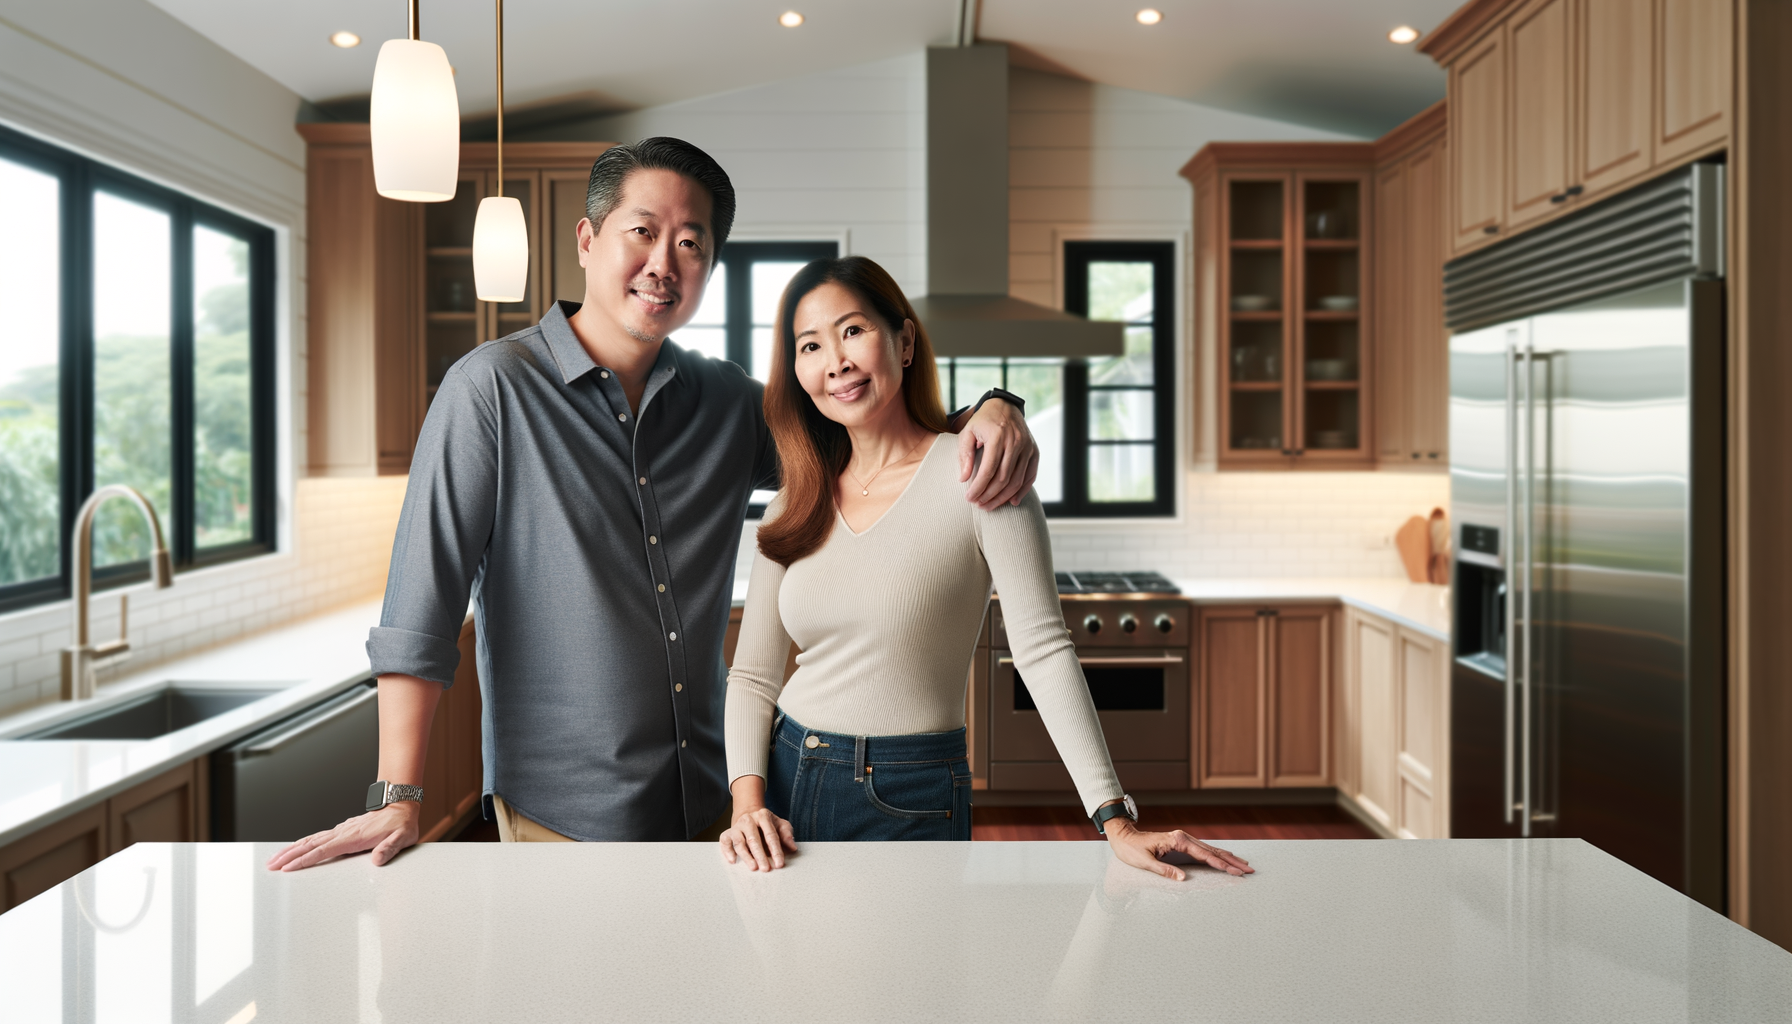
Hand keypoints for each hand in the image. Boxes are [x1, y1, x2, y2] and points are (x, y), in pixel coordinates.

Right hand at [265, 802, 421, 871]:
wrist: (401, 806)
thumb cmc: (401, 824)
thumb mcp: (402, 838)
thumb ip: (390, 849)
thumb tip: (378, 860)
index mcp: (354, 837)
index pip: (324, 851)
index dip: (305, 860)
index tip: (289, 868)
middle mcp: (343, 832)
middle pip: (310, 845)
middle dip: (289, 856)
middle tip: (271, 866)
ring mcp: (341, 830)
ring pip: (310, 840)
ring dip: (291, 849)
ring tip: (275, 859)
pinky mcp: (341, 830)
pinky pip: (317, 838)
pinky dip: (302, 843)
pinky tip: (295, 848)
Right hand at [719, 805, 797, 871]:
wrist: (749, 815)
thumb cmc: (767, 824)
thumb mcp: (780, 825)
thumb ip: (787, 834)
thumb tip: (793, 847)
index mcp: (763, 816)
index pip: (771, 835)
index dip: (776, 850)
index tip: (779, 864)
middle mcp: (748, 819)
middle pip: (754, 839)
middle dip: (760, 855)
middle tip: (766, 869)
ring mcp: (737, 826)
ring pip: (739, 842)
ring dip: (746, 856)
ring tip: (753, 867)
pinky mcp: (727, 833)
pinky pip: (724, 842)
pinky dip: (727, 851)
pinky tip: (733, 861)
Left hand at [957, 397, 1039, 509]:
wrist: (1004, 405)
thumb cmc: (982, 421)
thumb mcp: (967, 432)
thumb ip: (964, 455)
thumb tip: (964, 479)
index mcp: (997, 436)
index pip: (988, 469)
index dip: (978, 487)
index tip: (969, 498)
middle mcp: (1015, 442)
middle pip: (1003, 478)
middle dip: (990, 495)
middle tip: (978, 505)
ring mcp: (1027, 447)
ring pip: (1017, 480)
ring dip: (1003, 497)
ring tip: (990, 505)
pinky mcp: (1034, 451)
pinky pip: (1030, 476)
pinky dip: (1022, 491)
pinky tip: (1011, 501)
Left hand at [1101, 819, 1253, 880]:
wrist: (1124, 837)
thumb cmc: (1132, 850)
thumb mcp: (1145, 862)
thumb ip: (1165, 870)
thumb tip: (1183, 879)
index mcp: (1178, 840)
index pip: (1205, 855)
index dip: (1221, 865)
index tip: (1236, 871)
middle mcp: (1184, 838)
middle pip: (1213, 851)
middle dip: (1232, 861)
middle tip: (1249, 870)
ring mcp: (1184, 840)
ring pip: (1211, 850)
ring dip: (1228, 858)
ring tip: (1244, 865)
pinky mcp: (1182, 843)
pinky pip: (1204, 850)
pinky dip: (1217, 856)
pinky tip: (1226, 859)